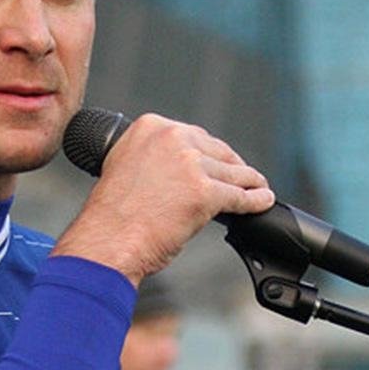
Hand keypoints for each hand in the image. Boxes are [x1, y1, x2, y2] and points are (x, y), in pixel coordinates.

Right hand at [50, 113, 274, 286]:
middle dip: (230, 165)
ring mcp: (190, 165)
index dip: (210, 152)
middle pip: (217, 150)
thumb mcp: (126, 167)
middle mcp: (171, 138)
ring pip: (232, 173)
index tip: (217, 161)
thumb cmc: (111, 216)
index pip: (194, 135)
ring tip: (258, 187)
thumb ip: (153, 157)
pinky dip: (255, 201)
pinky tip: (262, 201)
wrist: (106, 242)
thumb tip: (180, 166)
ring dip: (249, 182)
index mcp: (150, 127)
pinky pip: (240, 196)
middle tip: (240, 176)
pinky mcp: (205, 193)